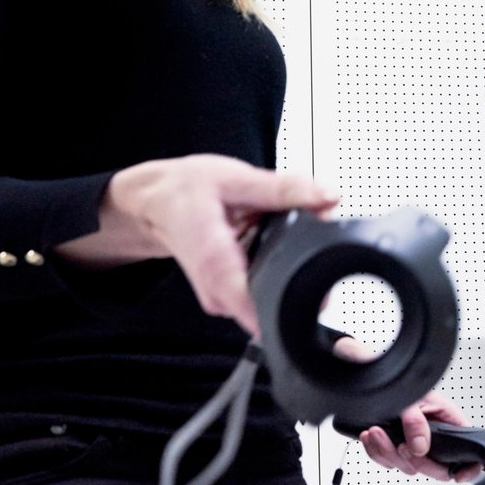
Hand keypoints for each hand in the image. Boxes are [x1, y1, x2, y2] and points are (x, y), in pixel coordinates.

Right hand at [58, 154, 338, 335]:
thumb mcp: (235, 179)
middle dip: (301, 277)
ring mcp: (220, 299)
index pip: (253, 304)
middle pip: (271, 305)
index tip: (319, 293)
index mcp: (214, 260)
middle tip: (305, 238)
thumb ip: (284, 189)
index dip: (291, 303)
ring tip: (271, 233)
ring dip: (286, 271)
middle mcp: (216, 289)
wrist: (156, 204)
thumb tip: (328, 196)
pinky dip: (272, 269)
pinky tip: (262, 243)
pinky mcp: (226, 299)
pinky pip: (261, 293)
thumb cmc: (185, 191)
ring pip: (269, 299)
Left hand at [356, 389, 481, 482]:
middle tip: (402, 445)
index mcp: (449, 422)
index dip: (468, 468)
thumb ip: (416, 422)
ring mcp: (416, 445)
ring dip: (389, 452)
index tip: (458, 476)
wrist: (379, 381)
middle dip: (415, 461)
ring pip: (409, 467)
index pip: (468, 452)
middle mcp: (435, 437)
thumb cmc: (404, 382)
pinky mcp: (397, 449)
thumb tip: (420, 447)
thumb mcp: (414, 398)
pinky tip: (372, 436)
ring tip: (377, 432)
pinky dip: (377, 451)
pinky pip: (389, 462)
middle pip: (436, 469)